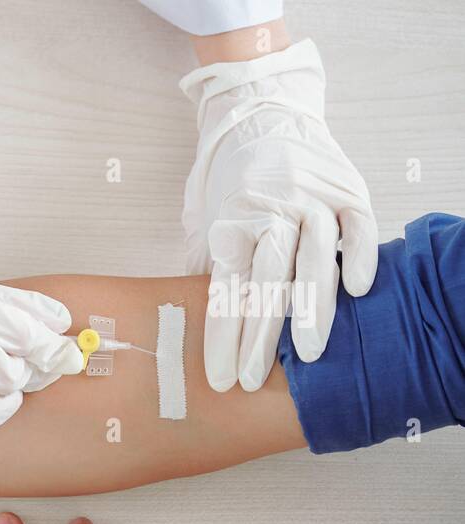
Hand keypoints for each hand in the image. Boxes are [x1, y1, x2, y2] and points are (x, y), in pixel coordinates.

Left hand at [181, 39, 378, 392]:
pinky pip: (357, 225)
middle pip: (266, 281)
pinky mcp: (347, 188)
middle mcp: (270, 211)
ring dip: (311, 308)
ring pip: (313, 258)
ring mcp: (311, 198)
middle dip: (259, 336)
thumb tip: (191, 324)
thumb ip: (206, 269)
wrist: (261, 115)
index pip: (225, 291)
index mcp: (229, 224)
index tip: (221, 377)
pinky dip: (359, 255)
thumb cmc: (228, 184)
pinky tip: (356, 290)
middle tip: (255, 379)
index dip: (222, 337)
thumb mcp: (204, 223)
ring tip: (308, 354)